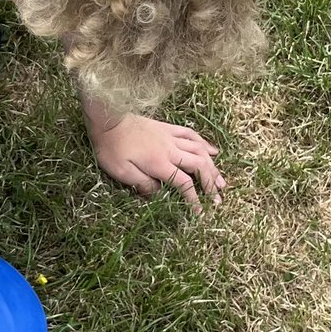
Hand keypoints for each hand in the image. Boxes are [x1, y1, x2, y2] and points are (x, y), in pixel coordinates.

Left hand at [89, 114, 225, 211]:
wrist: (108, 119)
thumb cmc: (112, 148)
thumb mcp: (122, 171)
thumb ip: (143, 184)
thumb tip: (160, 194)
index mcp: (159, 163)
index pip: (184, 183)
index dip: (194, 199)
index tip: (200, 212)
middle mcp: (170, 149)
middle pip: (199, 166)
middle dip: (211, 184)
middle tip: (219, 199)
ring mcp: (171, 137)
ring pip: (200, 150)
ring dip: (213, 167)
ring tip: (222, 181)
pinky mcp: (167, 128)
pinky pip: (191, 134)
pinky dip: (205, 143)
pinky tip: (213, 151)